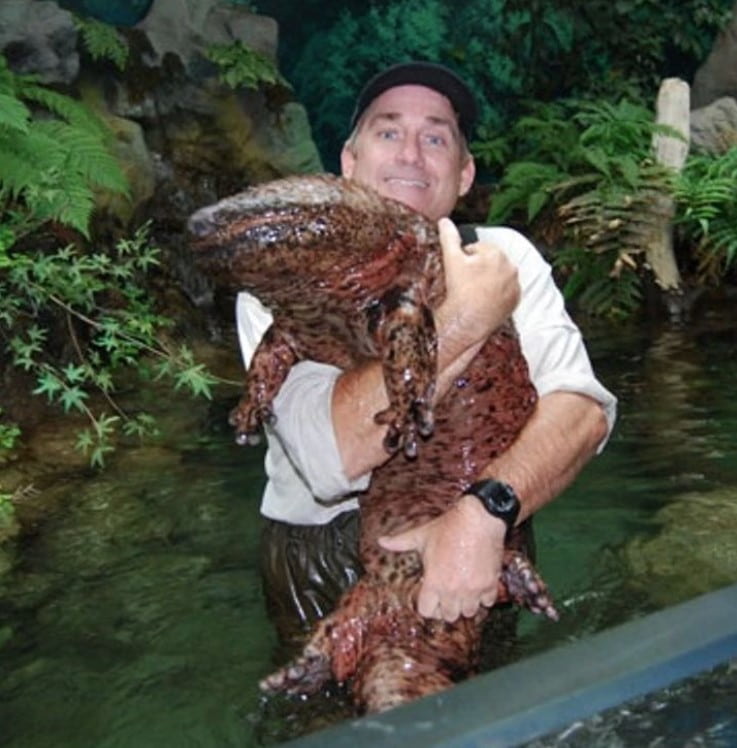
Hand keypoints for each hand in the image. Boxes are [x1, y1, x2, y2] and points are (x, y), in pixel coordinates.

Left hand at [378, 494, 507, 621]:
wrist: (479, 518)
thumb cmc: (449, 527)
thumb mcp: (421, 535)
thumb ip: (400, 542)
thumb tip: (381, 541)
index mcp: (434, 581)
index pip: (427, 611)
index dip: (428, 606)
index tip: (431, 598)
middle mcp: (453, 590)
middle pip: (449, 616)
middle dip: (447, 607)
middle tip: (447, 595)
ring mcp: (473, 589)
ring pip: (469, 612)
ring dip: (466, 604)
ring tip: (463, 591)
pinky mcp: (491, 583)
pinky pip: (488, 602)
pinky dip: (484, 597)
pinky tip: (478, 585)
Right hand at [435, 218, 519, 348]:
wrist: (466, 323)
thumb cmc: (458, 291)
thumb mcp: (451, 260)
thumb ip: (449, 237)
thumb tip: (444, 220)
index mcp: (495, 253)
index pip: (477, 249)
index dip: (464, 259)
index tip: (459, 273)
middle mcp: (510, 266)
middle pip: (490, 262)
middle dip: (479, 268)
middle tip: (465, 283)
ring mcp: (514, 284)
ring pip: (499, 276)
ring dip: (489, 279)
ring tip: (474, 292)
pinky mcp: (515, 300)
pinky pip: (507, 291)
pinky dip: (498, 293)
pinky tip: (485, 299)